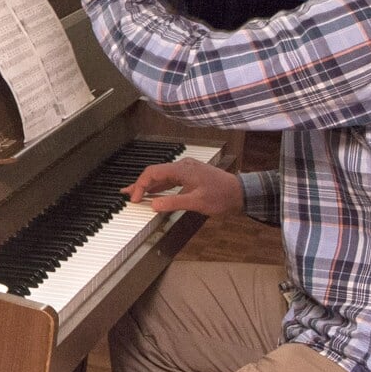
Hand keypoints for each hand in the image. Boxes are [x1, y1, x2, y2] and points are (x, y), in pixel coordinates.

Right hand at [123, 158, 243, 216]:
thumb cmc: (222, 196)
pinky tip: (155, 193)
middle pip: (155, 173)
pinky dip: (160, 187)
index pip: (152, 173)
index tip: (134, 199)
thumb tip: (153, 205)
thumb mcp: (197, 202)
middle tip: (128, 195)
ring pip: (162, 176)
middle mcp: (182, 167)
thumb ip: (173, 202)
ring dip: (149, 186)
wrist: (242, 193)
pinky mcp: (191, 176)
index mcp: (182, 169)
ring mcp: (187, 171)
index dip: (140, 185)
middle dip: (140, 184)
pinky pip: (170, 180)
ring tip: (136, 194)